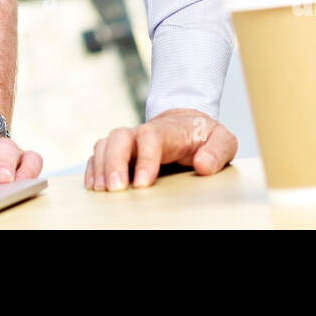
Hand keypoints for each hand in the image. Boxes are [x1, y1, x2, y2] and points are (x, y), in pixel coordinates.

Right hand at [84, 108, 237, 190]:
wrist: (187, 124)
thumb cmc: (203, 136)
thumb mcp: (222, 140)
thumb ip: (218, 151)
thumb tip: (203, 165)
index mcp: (168, 130)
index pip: (151, 137)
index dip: (144, 159)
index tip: (142, 184)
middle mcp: (142, 132)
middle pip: (119, 138)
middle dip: (113, 163)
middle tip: (115, 189)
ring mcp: (129, 141)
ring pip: (105, 144)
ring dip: (100, 167)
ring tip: (102, 191)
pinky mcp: (119, 152)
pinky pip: (98, 155)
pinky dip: (93, 168)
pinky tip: (93, 186)